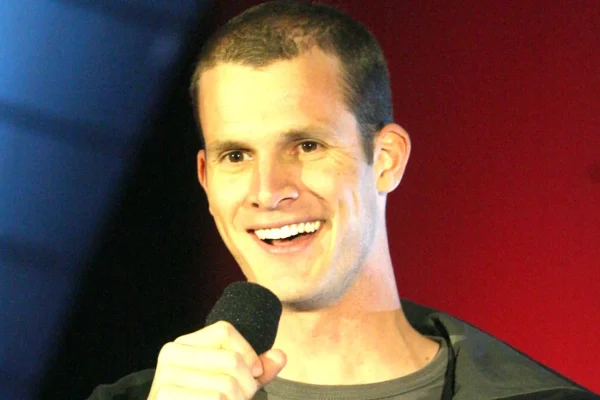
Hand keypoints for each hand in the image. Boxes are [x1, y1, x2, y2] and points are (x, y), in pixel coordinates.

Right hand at [147, 321, 286, 398]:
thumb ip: (255, 369)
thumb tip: (280, 356)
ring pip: (226, 385)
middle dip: (247, 385)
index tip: (255, 374)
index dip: (248, 352)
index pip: (225, 330)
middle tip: (242, 398)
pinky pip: (215, 398)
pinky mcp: (165, 396)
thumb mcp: (233, 382)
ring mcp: (165, 377)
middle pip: (231, 359)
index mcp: (184, 344)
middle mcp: (171, 354)